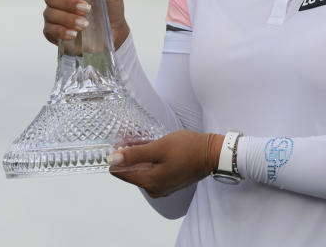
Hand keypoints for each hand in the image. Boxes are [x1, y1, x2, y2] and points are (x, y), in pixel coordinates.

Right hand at [40, 0, 130, 49]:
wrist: (115, 28)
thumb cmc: (109, 5)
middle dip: (68, 3)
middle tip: (87, 8)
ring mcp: (53, 17)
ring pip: (50, 14)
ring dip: (67, 18)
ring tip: (85, 24)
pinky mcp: (53, 33)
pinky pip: (50, 31)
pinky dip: (61, 32)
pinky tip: (74, 34)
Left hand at [108, 130, 224, 197]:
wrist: (212, 154)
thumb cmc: (187, 148)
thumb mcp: (159, 147)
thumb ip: (135, 154)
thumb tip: (112, 159)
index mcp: (149, 183)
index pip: (120, 172)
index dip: (118, 156)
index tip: (121, 141)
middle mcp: (154, 189)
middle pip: (131, 171)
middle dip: (129, 154)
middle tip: (131, 136)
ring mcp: (162, 187)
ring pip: (142, 170)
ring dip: (140, 155)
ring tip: (142, 139)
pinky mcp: (169, 182)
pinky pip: (153, 171)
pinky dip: (150, 160)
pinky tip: (154, 148)